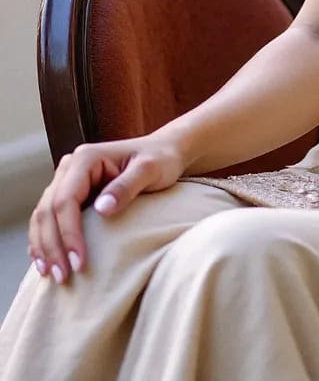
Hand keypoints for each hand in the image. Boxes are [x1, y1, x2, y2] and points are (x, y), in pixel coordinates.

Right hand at [28, 131, 186, 284]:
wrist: (165, 152)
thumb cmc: (161, 159)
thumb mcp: (151, 169)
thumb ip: (127, 186)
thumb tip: (102, 209)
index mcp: (86, 158)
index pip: (66, 200)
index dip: (68, 233)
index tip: (79, 261)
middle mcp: (70, 167)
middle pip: (48, 211)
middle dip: (53, 246)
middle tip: (62, 276)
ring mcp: (67, 180)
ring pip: (43, 217)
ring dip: (44, 247)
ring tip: (52, 275)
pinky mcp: (70, 194)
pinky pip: (49, 220)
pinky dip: (45, 241)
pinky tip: (46, 262)